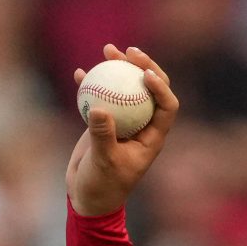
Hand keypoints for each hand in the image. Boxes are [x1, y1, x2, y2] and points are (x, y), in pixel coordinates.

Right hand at [65, 45, 179, 217]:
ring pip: (126, 87)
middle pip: (150, 89)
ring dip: (119, 67)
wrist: (87, 196)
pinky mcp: (105, 120)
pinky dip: (92, 84)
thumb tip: (99, 108)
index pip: (167, 106)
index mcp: (153, 137)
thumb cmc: (102, 186)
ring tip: (108, 50)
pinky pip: (102, 96)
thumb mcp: (103, 163)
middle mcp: (142, 125)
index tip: (145, 74)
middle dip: (144, 66)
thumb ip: (102, 136)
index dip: (161, 87)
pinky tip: (79, 72)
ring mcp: (124, 121)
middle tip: (129, 52)